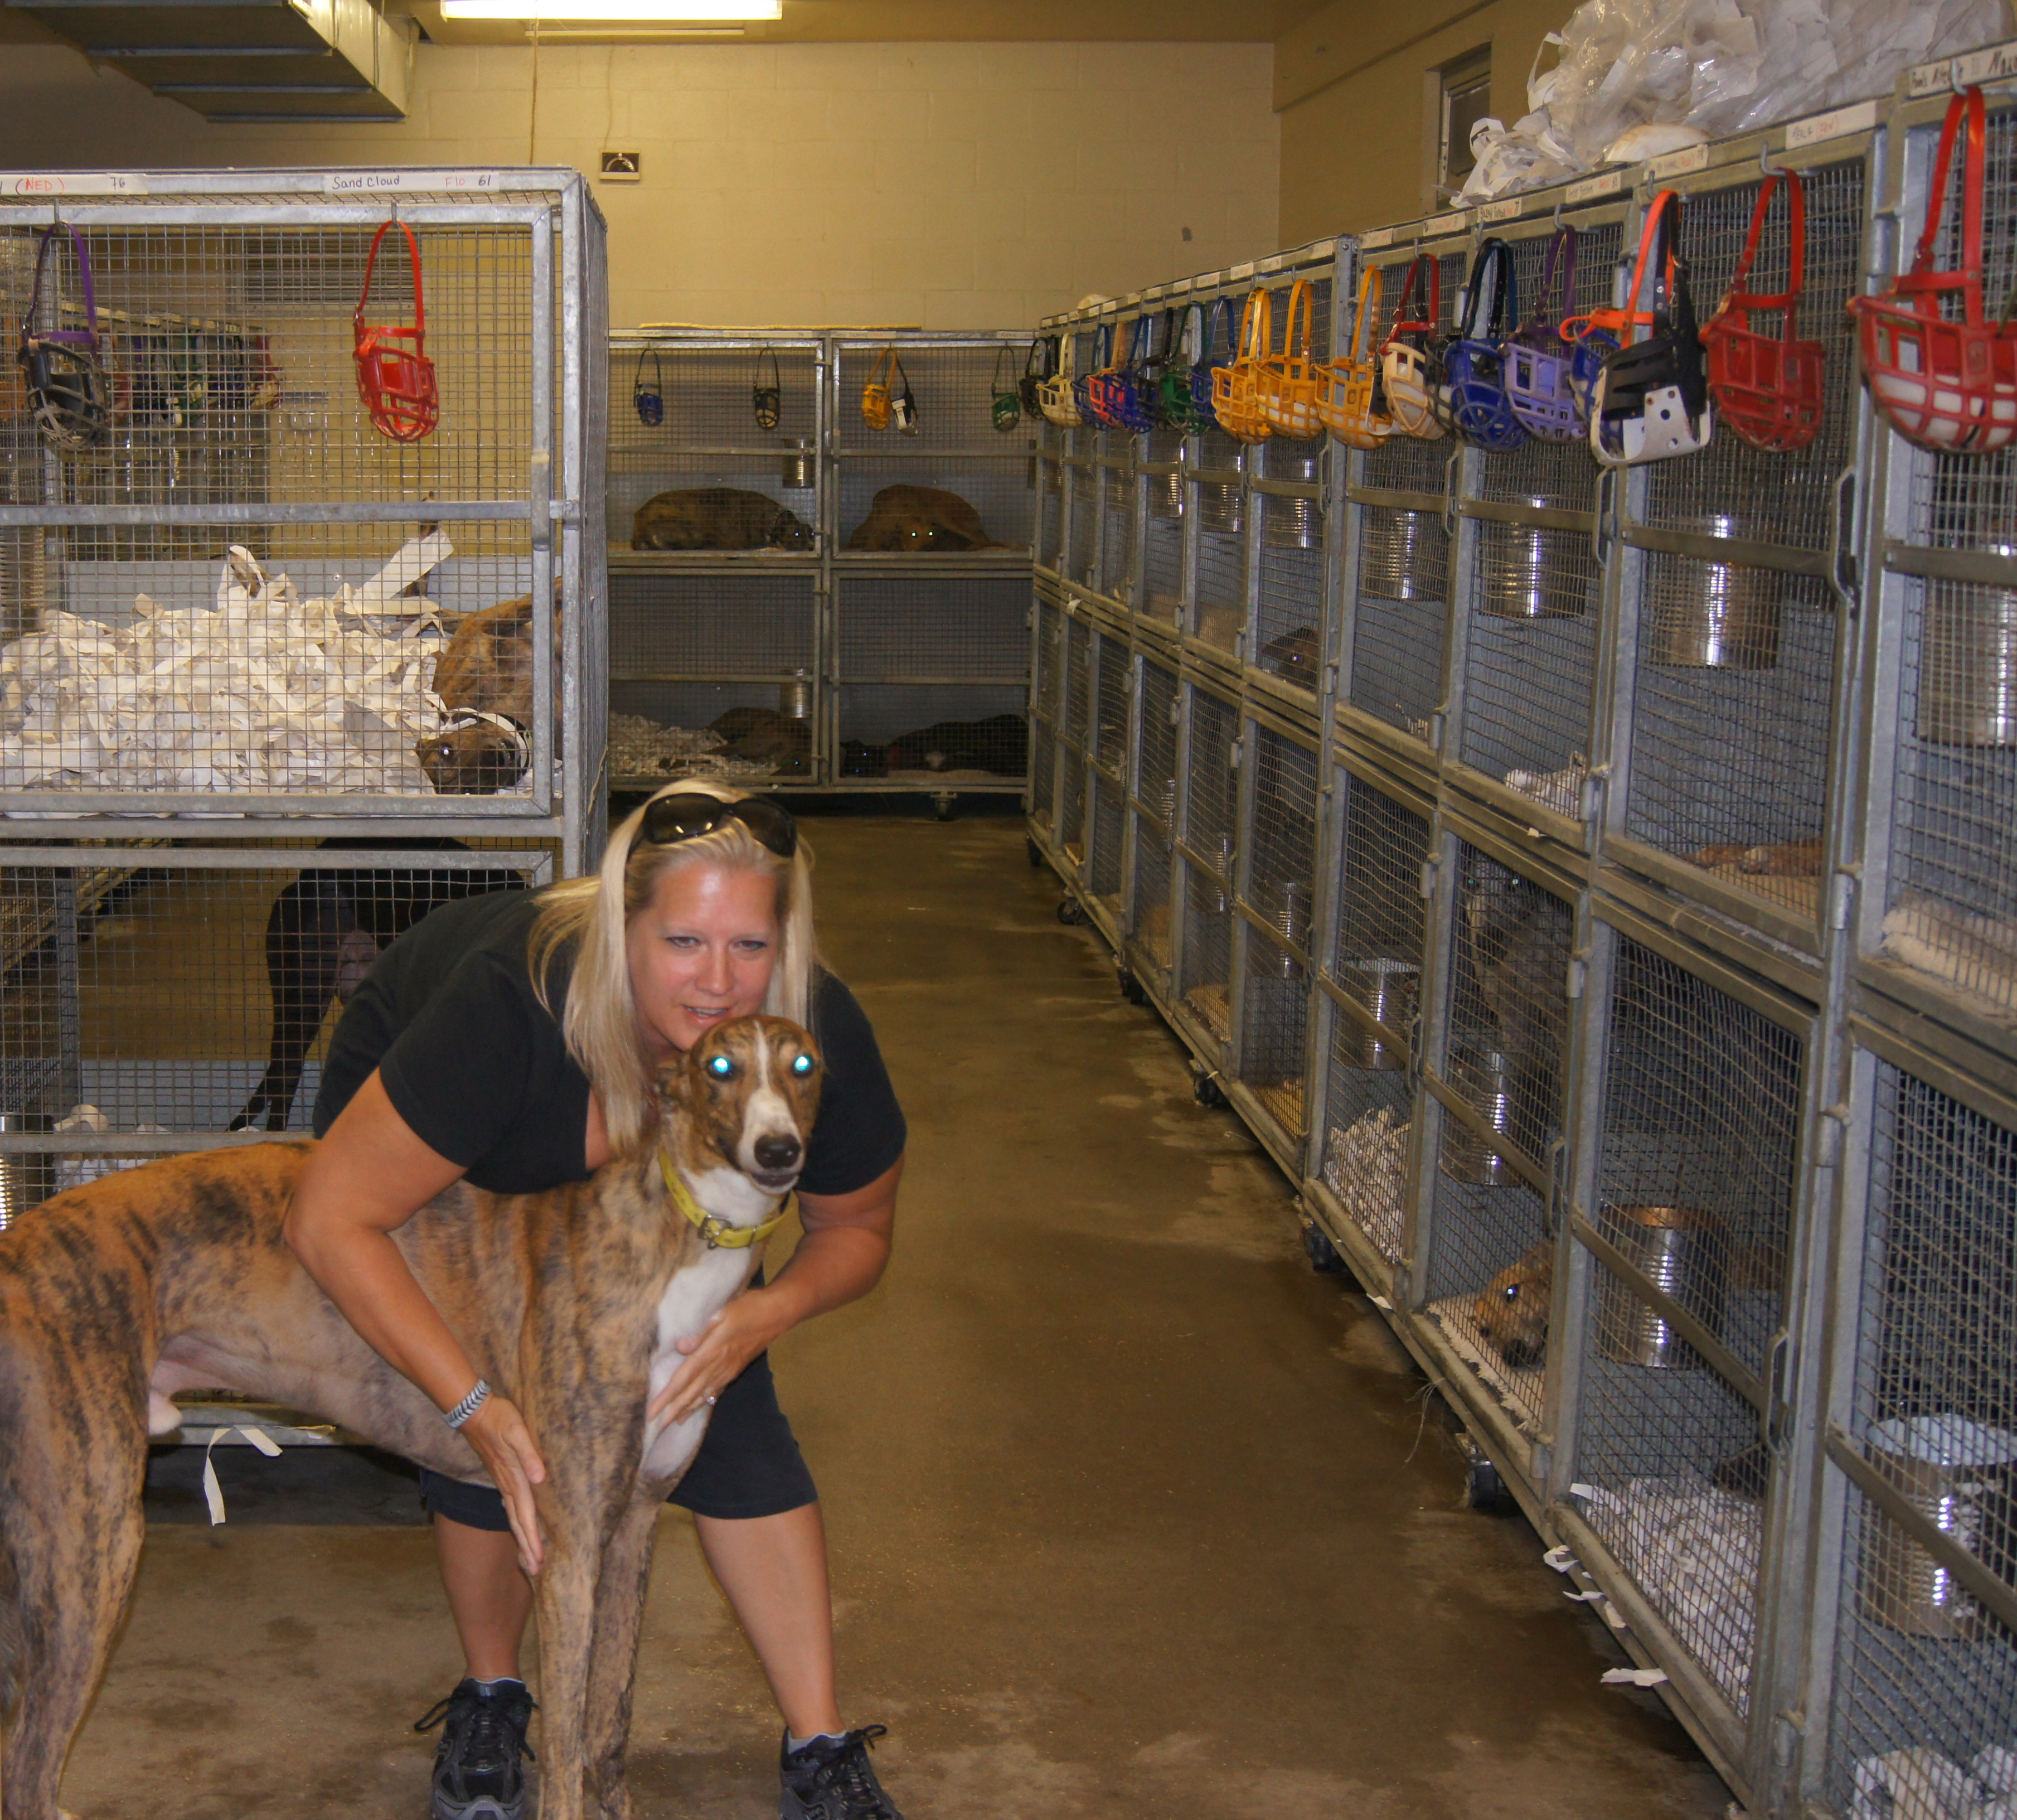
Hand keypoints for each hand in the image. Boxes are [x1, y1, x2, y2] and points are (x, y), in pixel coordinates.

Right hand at [458, 1393, 547, 1576]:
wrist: (475, 1411)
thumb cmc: (499, 1418)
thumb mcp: (517, 1431)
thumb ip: (528, 1454)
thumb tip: (539, 1478)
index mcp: (514, 1478)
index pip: (525, 1515)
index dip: (532, 1539)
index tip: (537, 1562)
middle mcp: (508, 1485)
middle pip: (518, 1523)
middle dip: (527, 1548)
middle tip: (535, 1572)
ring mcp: (503, 1482)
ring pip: (513, 1517)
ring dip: (522, 1538)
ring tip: (529, 1560)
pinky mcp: (502, 1476)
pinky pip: (511, 1506)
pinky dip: (517, 1522)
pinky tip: (520, 1528)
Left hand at [648, 1289, 787, 1425]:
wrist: (778, 1313)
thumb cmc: (750, 1308)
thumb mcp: (724, 1313)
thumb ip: (701, 1332)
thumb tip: (680, 1348)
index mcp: (712, 1352)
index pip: (683, 1379)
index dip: (667, 1397)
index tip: (652, 1412)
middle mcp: (719, 1366)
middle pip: (691, 1393)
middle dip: (672, 1411)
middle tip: (656, 1428)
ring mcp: (729, 1370)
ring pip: (704, 1395)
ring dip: (687, 1409)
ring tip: (673, 1422)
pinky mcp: (736, 1370)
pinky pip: (717, 1390)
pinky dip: (705, 1401)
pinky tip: (699, 1405)